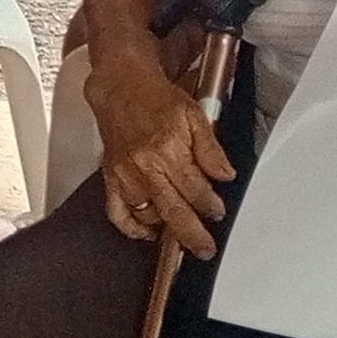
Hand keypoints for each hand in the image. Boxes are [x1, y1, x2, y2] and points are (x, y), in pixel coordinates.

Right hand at [88, 53, 233, 255]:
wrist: (122, 88)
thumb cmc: (157, 99)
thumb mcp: (195, 115)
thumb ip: (211, 149)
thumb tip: (225, 175)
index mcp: (168, 150)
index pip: (195, 189)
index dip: (210, 205)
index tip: (218, 212)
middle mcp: (145, 167)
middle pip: (173, 211)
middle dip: (193, 234)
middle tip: (205, 249)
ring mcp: (125, 176)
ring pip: (147, 215)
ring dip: (166, 228)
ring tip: (181, 233)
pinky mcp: (111, 179)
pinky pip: (117, 213)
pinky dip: (131, 228)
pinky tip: (147, 231)